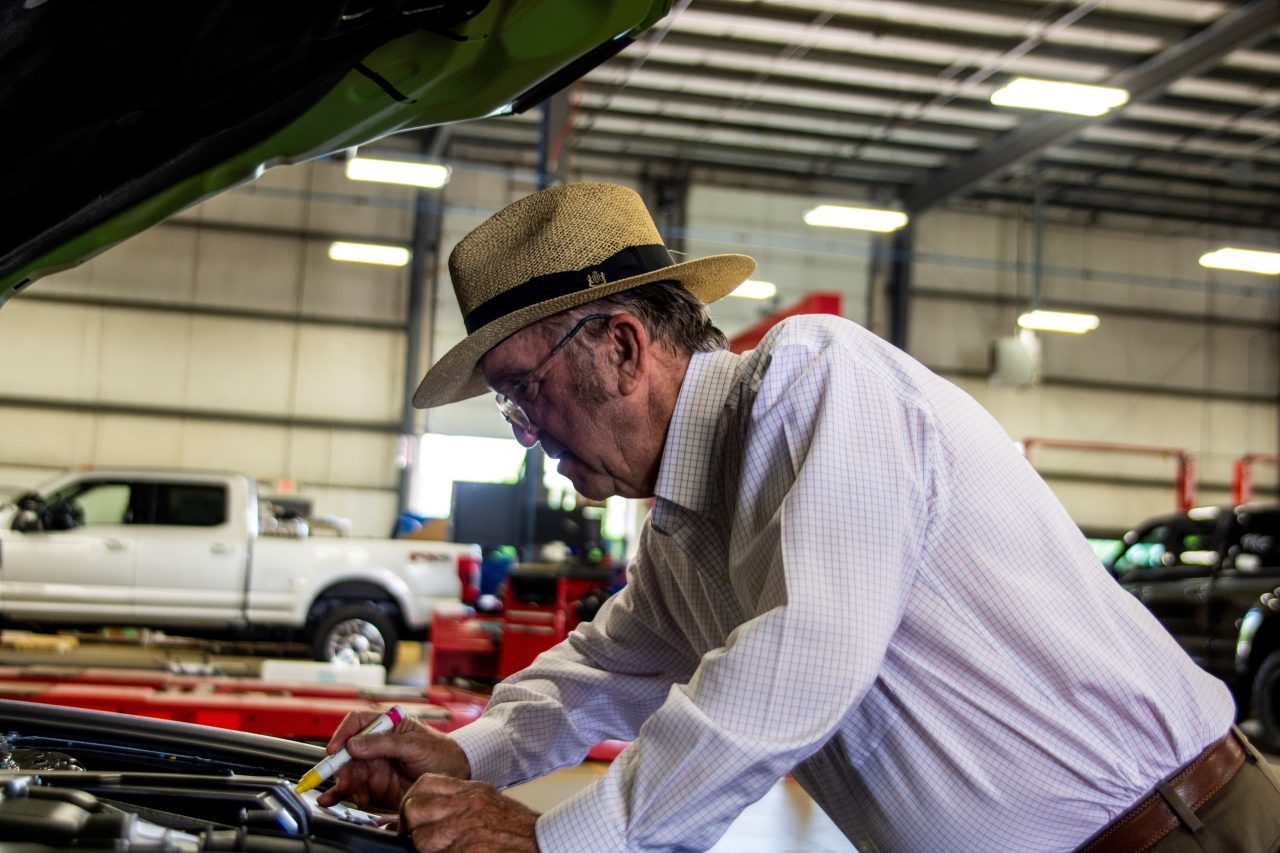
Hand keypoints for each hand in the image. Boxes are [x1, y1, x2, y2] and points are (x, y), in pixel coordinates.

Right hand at [315, 710, 470, 811]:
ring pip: (349, 771)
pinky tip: (340, 799)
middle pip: (348, 751)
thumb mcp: (416, 745)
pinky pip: (355, 789)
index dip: (343, 734)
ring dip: (345, 783)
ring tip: (352, 793)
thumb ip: (385, 743)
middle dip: (342, 766)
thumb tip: (354, 744)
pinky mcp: (377, 786)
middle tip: (345, 779)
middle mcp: (378, 745)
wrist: (456, 778)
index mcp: (388, 726)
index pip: (358, 722)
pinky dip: (345, 794)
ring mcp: (377, 765)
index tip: (336, 749)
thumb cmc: (442, 753)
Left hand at [400, 774, 539, 852]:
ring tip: (438, 851)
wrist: (541, 841)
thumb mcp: (489, 801)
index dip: (413, 800)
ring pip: (420, 838)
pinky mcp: (466, 850)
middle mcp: (466, 805)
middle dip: (411, 826)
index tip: (413, 816)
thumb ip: (462, 802)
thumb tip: (432, 812)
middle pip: (415, 808)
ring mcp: (465, 829)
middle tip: (418, 838)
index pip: (425, 784)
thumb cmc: (518, 827)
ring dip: (424, 848)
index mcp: (472, 790)